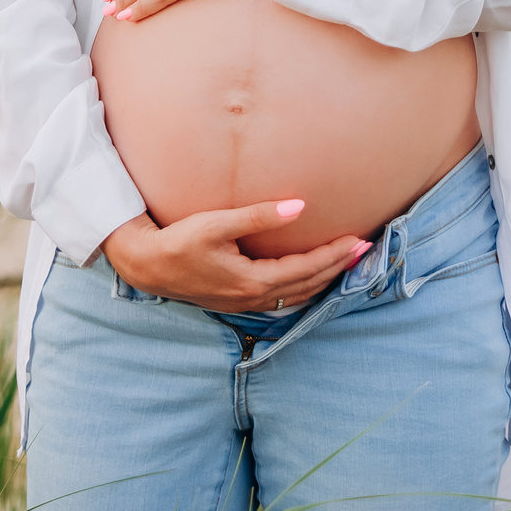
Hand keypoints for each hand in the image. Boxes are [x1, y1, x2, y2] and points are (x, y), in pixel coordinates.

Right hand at [99, 200, 370, 312]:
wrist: (147, 265)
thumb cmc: (179, 241)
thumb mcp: (217, 224)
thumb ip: (259, 216)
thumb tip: (299, 207)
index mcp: (253, 281)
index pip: (306, 269)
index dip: (334, 255)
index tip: (357, 240)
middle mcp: (254, 297)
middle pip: (307, 285)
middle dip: (337, 268)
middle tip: (363, 250)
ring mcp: (246, 302)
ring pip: (296, 296)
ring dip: (322, 280)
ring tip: (343, 264)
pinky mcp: (237, 299)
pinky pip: (283, 299)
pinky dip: (302, 288)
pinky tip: (308, 279)